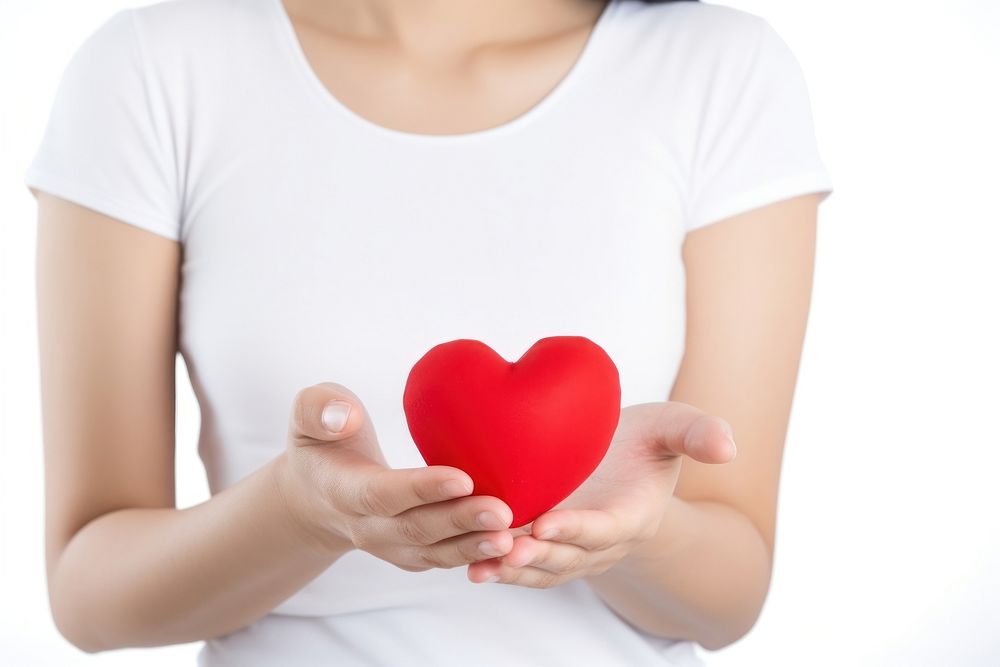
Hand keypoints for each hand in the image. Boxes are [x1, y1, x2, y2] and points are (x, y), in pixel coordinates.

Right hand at [273, 382, 515, 571]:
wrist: (316, 494)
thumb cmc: (322, 442)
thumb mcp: (307, 416)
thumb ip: (318, 409)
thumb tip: (341, 415)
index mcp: (343, 491)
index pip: (384, 494)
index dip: (422, 489)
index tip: (463, 478)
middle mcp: (368, 528)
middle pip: (418, 529)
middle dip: (461, 522)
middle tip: (503, 512)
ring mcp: (393, 546)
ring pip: (436, 552)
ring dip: (475, 547)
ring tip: (513, 537)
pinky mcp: (415, 552)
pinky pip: (447, 558)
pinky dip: (480, 556)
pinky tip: (515, 546)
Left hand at [466, 401, 735, 586]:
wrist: (623, 462)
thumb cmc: (646, 442)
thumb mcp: (674, 428)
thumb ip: (697, 432)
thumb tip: (729, 446)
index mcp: (633, 514)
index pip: (606, 528)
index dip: (579, 529)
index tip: (548, 523)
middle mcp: (603, 542)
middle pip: (569, 557)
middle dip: (537, 555)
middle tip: (503, 548)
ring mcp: (574, 550)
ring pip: (543, 569)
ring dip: (512, 569)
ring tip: (479, 563)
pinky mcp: (549, 547)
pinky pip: (525, 565)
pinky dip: (499, 567)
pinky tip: (468, 562)